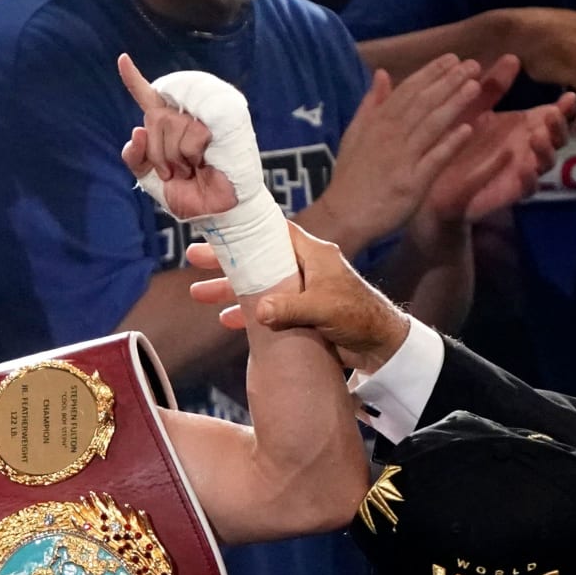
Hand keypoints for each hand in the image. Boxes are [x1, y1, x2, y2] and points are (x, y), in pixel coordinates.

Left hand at [117, 54, 238, 220]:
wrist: (215, 212)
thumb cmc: (189, 192)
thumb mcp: (150, 178)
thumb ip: (135, 156)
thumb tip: (137, 130)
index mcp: (169, 124)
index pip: (149, 97)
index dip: (134, 79)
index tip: (122, 60)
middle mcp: (187, 114)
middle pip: (154, 117)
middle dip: (158, 152)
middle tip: (174, 171)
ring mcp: (206, 115)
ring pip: (171, 123)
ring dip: (175, 156)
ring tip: (191, 168)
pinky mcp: (225, 119)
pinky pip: (193, 130)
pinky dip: (191, 153)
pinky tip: (203, 162)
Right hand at [187, 220, 409, 369]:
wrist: (381, 347)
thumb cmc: (359, 317)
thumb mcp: (323, 309)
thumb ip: (290, 308)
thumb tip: (259, 310)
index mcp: (313, 255)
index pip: (274, 231)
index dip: (246, 228)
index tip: (218, 226)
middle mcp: (304, 268)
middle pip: (257, 258)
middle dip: (227, 260)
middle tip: (193, 258)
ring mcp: (301, 291)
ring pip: (257, 284)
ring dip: (229, 289)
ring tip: (198, 293)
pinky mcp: (300, 313)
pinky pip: (266, 309)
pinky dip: (246, 313)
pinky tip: (226, 320)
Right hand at [319, 54, 486, 251]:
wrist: (342, 216)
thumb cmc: (350, 177)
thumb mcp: (354, 135)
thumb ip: (371, 104)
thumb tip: (383, 74)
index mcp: (377, 123)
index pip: (407, 91)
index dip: (430, 73)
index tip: (452, 58)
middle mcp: (390, 136)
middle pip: (423, 103)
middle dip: (448, 82)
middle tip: (473, 64)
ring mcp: (402, 158)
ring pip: (430, 125)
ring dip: (454, 104)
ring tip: (475, 86)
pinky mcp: (412, 182)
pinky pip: (433, 159)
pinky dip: (450, 143)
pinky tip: (468, 128)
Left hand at [420, 55, 574, 223]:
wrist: (433, 180)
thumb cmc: (455, 140)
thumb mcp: (472, 109)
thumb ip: (491, 87)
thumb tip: (512, 57)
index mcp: (523, 126)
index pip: (552, 115)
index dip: (564, 108)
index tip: (569, 96)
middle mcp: (527, 148)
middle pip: (557, 138)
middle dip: (559, 126)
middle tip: (552, 114)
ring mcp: (521, 171)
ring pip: (546, 162)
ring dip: (546, 149)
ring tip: (538, 136)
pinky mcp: (509, 193)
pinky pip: (526, 189)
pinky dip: (529, 179)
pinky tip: (525, 168)